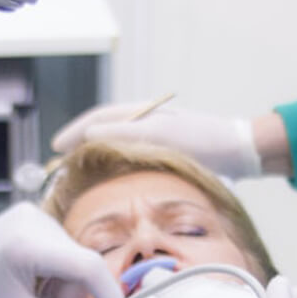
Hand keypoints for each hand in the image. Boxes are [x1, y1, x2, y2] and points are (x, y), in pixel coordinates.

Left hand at [0, 203, 123, 297]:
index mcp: (26, 244)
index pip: (88, 266)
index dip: (110, 295)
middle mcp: (35, 220)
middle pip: (82, 264)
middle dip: (77, 296)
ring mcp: (35, 214)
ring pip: (74, 258)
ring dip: (66, 285)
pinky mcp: (34, 215)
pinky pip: (62, 249)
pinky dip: (57, 272)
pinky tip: (33, 282)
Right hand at [50, 101, 261, 178]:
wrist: (241, 151)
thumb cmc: (204, 140)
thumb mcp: (161, 135)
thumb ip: (124, 133)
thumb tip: (88, 136)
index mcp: (141, 112)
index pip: (97, 119)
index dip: (74, 132)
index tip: (55, 147)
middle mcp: (145, 123)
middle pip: (103, 131)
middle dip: (79, 146)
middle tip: (60, 166)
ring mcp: (155, 140)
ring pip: (115, 147)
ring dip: (95, 159)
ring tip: (78, 176)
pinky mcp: (166, 157)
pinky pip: (130, 161)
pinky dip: (114, 170)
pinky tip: (111, 185)